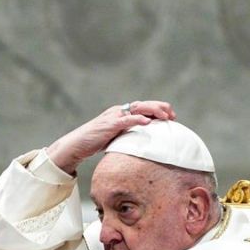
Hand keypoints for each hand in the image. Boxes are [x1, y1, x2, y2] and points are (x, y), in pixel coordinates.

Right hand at [47, 100, 175, 174]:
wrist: (76, 145)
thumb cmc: (94, 143)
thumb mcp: (115, 137)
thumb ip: (127, 135)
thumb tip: (143, 143)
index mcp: (121, 113)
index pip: (143, 107)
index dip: (158, 109)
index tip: (171, 116)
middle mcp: (119, 111)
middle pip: (144, 104)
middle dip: (160, 108)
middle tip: (173, 115)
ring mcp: (114, 116)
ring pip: (138, 108)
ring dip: (153, 111)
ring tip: (165, 116)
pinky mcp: (109, 124)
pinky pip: (126, 120)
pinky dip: (137, 119)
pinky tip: (148, 122)